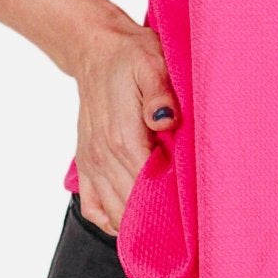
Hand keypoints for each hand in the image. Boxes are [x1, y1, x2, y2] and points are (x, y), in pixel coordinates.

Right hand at [71, 16, 179, 235]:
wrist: (95, 51)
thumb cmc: (131, 56)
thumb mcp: (151, 64)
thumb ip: (160, 94)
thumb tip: (166, 119)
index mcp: (123, 137)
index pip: (148, 187)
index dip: (171, 203)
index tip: (192, 212)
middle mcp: (104, 156)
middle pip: (132, 206)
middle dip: (158, 218)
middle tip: (186, 225)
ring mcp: (92, 162)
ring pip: (113, 212)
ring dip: (136, 223)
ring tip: (163, 227)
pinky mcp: (85, 163)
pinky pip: (92, 207)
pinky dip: (109, 219)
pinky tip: (129, 220)